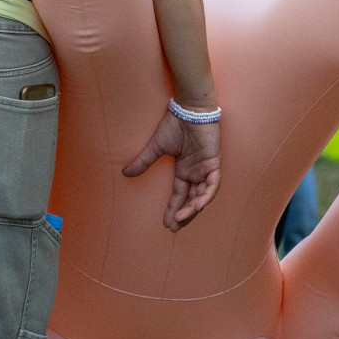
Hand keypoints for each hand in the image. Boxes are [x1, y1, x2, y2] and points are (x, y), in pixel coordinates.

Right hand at [123, 110, 220, 231]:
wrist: (189, 110)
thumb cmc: (175, 125)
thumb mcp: (156, 147)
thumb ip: (143, 162)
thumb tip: (125, 173)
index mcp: (184, 171)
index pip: (180, 196)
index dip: (173, 210)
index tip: (166, 223)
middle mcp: (196, 173)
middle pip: (192, 200)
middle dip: (184, 215)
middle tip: (174, 227)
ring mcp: (205, 169)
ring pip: (202, 196)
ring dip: (193, 209)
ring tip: (181, 218)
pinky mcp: (213, 164)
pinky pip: (212, 185)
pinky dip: (206, 196)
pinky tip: (197, 206)